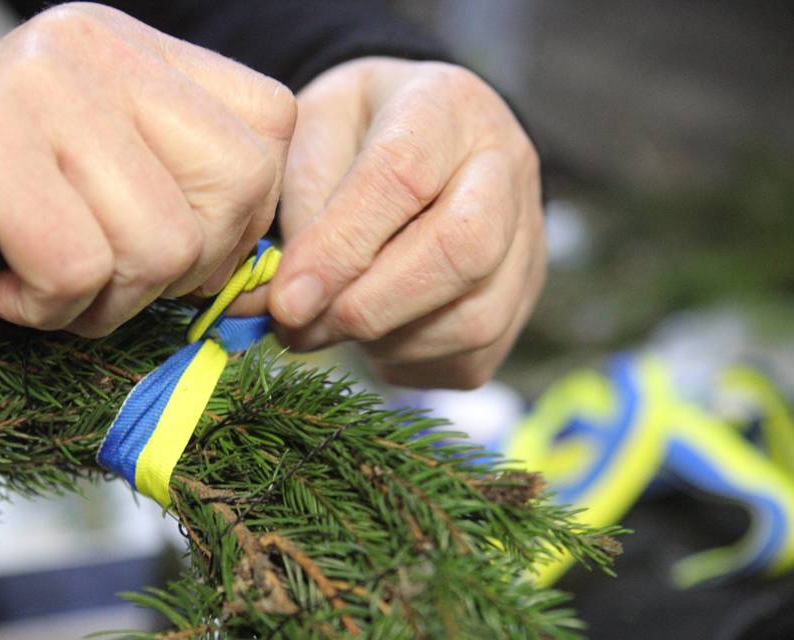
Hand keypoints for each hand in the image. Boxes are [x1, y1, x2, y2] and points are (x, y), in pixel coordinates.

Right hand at [0, 3, 294, 336]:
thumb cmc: (2, 204)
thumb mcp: (112, 177)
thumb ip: (192, 197)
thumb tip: (269, 275)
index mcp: (140, 52)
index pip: (270, 130)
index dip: (239, 218)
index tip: (171, 250)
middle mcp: (96, 51)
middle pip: (233, 192)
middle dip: (177, 272)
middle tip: (103, 277)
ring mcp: (37, 89)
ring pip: (160, 245)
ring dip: (104, 303)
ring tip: (45, 284)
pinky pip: (76, 269)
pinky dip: (46, 310)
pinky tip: (6, 289)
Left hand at [266, 57, 544, 387]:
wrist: (407, 146)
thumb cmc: (345, 138)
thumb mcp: (308, 136)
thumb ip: (302, 203)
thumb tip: (295, 297)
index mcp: (445, 105)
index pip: (403, 176)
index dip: (341, 247)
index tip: (286, 298)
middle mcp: (508, 165)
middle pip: (464, 250)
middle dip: (371, 304)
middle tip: (300, 327)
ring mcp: (528, 237)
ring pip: (473, 318)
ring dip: (384, 340)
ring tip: (322, 329)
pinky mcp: (521, 300)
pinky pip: (469, 355)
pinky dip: (407, 359)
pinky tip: (368, 334)